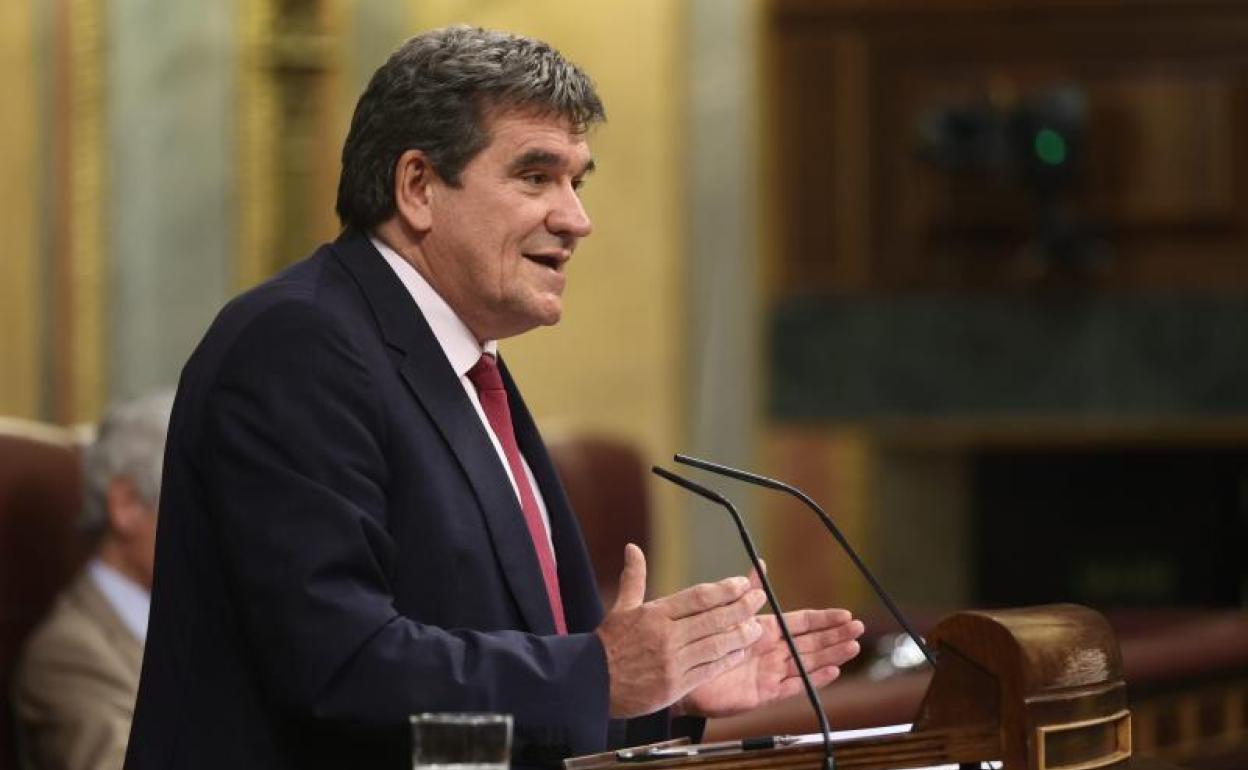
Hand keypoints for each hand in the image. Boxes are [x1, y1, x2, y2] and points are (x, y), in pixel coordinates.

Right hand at [596, 544, 767, 717]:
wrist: (591, 683)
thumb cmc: (609, 644)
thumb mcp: (621, 608)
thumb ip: (634, 577)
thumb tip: (632, 548)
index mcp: (655, 615)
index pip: (697, 597)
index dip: (724, 590)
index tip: (742, 583)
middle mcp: (666, 637)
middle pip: (712, 620)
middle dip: (740, 608)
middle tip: (759, 599)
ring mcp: (672, 663)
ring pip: (715, 645)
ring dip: (739, 635)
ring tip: (756, 627)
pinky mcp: (675, 686)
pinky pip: (708, 670)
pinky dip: (726, 660)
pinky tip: (739, 652)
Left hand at [676, 569, 863, 718]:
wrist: (685, 674)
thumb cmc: (705, 642)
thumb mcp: (729, 612)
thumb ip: (747, 591)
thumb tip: (760, 564)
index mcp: (766, 630)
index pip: (802, 622)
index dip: (824, 619)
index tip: (845, 614)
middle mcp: (772, 651)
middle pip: (812, 642)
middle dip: (835, 635)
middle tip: (858, 629)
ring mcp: (771, 671)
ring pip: (808, 662)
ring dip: (831, 654)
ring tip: (852, 647)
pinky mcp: (765, 692)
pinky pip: (794, 685)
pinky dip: (814, 679)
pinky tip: (832, 671)